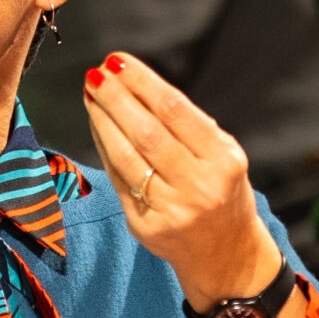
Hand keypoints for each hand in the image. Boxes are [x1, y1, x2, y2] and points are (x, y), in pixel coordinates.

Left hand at [83, 52, 290, 317]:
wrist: (227, 256)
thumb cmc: (222, 193)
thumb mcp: (223, 156)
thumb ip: (189, 126)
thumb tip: (137, 84)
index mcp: (223, 161)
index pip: (176, 111)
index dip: (143, 83)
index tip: (118, 61)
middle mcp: (199, 186)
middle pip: (147, 133)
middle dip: (117, 98)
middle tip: (95, 74)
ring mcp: (171, 210)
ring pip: (127, 157)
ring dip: (103, 121)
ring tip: (90, 95)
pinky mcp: (146, 227)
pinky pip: (119, 180)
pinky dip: (104, 149)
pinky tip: (97, 126)